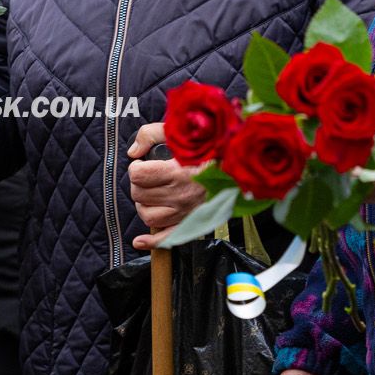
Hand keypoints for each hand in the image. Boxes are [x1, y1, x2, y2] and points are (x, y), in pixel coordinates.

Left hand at [128, 122, 205, 250]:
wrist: (240, 166)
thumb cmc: (211, 147)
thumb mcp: (180, 133)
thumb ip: (151, 135)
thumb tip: (133, 151)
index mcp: (177, 173)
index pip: (138, 176)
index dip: (136, 168)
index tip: (142, 164)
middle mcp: (180, 195)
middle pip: (140, 195)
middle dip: (138, 184)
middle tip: (146, 177)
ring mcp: (186, 212)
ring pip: (149, 217)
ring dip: (144, 206)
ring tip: (150, 195)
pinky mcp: (192, 222)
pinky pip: (168, 238)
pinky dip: (151, 242)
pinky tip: (139, 241)